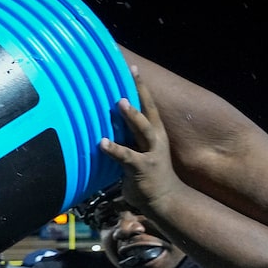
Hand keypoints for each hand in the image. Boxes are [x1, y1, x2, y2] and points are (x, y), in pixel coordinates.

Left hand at [99, 71, 189, 216]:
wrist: (165, 199)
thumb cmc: (149, 176)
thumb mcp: (140, 153)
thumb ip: (127, 140)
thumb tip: (106, 128)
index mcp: (155, 133)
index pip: (148, 105)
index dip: (140, 86)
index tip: (132, 68)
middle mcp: (155, 139)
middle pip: (149, 110)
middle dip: (140, 91)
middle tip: (131, 73)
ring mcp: (150, 153)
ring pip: (142, 129)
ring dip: (132, 116)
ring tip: (120, 102)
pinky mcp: (142, 168)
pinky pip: (126, 156)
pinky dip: (114, 149)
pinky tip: (102, 143)